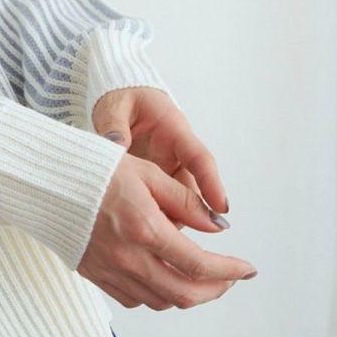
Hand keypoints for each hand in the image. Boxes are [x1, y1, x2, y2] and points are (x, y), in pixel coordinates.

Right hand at [78, 152, 257, 309]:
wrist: (44, 180)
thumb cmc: (93, 169)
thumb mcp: (146, 173)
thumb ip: (185, 202)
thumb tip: (217, 226)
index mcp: (144, 228)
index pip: (199, 264)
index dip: (229, 271)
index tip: (246, 269)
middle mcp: (127, 256)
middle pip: (183, 294)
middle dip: (214, 290)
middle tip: (228, 278)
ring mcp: (109, 270)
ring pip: (160, 301)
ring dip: (186, 294)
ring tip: (197, 277)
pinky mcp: (94, 274)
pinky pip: (134, 298)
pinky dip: (156, 293)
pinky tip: (162, 275)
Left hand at [91, 86, 227, 229]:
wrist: (120, 99)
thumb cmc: (122, 98)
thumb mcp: (116, 105)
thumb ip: (115, 124)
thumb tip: (115, 145)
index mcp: (174, 129)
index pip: (199, 157)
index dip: (212, 182)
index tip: (222, 207)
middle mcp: (176, 153)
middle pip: (191, 189)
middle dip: (189, 214)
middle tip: (173, 234)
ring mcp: (167, 168)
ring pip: (177, 202)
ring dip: (169, 219)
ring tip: (152, 238)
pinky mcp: (155, 180)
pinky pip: (160, 203)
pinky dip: (153, 217)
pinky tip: (137, 231)